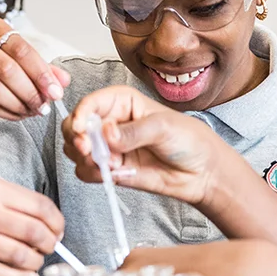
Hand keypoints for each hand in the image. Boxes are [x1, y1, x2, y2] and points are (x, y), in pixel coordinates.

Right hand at [0, 14, 69, 120]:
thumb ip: (39, 67)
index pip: (20, 48)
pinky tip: (17, 114)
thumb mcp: (12, 60)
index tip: (55, 91)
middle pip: (7, 68)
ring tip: (31, 111)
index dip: (41, 72)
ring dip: (18, 103)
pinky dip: (5, 111)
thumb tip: (63, 80)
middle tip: (44, 105)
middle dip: (30, 91)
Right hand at [0, 175, 64, 275]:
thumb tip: (41, 221)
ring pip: (21, 256)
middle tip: (49, 248)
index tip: (58, 231)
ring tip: (34, 263)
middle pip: (36, 232)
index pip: (40, 206)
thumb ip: (6, 200)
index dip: (57, 222)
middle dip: (51, 245)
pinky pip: (0, 274)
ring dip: (36, 263)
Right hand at [62, 86, 240, 206]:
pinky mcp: (110, 169)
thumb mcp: (164, 127)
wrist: (202, 172)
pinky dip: (93, 174)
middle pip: (74, 126)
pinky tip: (115, 174)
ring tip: (111, 164)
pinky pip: (86, 171)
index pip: (90, 103)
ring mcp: (108, 147)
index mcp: (121, 102)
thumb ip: (134, 132)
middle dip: (77, 138)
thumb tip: (108, 133)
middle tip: (88, 149)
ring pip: (76, 150)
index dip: (80, 115)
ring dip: (86, 159)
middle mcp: (110, 122)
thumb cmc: (188, 140)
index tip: (81, 129)